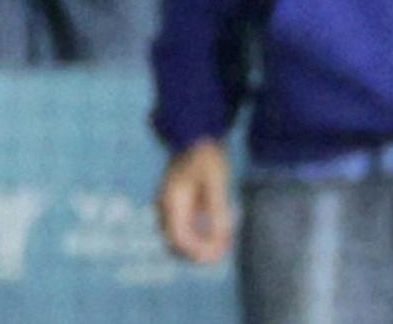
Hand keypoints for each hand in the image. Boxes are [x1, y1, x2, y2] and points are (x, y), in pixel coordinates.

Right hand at [158, 137, 234, 264]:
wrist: (197, 136)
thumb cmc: (208, 156)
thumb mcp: (217, 182)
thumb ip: (218, 210)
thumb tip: (220, 238)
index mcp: (172, 202)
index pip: (179, 239)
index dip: (197, 252)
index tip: (218, 256)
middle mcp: (165, 208)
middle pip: (176, 244)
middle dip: (199, 253)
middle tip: (224, 253)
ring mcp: (170, 208)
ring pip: (181, 240)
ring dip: (201, 246)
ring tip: (226, 244)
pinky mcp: (178, 207)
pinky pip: (186, 230)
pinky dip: (202, 236)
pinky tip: (223, 235)